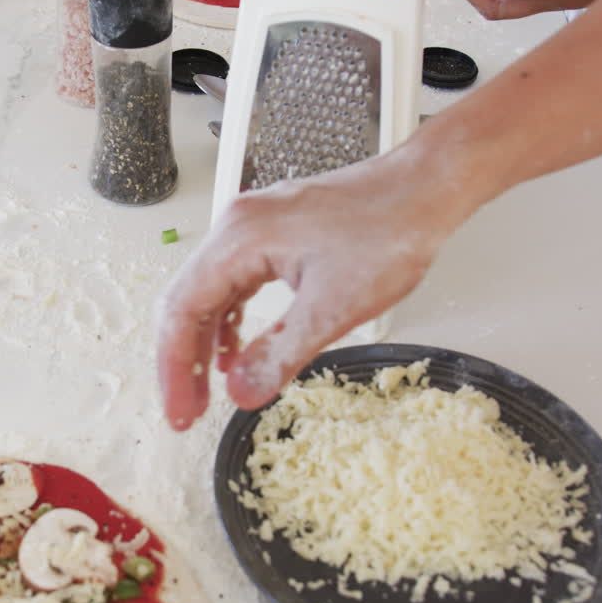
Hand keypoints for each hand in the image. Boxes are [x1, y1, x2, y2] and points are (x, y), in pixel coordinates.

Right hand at [155, 145, 484, 430]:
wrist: (426, 189)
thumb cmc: (390, 230)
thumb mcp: (334, 307)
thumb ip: (281, 353)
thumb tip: (240, 392)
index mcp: (240, 238)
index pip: (182, 311)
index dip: (175, 369)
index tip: (180, 412)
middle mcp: (237, 227)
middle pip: (186, 302)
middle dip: (183, 362)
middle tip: (188, 410)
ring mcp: (253, 228)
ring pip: (209, 294)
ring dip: (204, 344)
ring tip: (208, 390)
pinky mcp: (272, 235)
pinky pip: (234, 283)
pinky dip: (229, 322)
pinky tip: (237, 350)